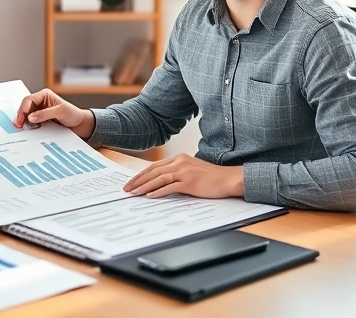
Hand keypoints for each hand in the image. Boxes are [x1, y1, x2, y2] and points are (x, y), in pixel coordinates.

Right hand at [14, 88, 95, 138]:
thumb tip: (30, 117)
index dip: (23, 109)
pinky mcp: (40, 119)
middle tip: (18, 126)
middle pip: (25, 107)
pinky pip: (31, 122)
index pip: (29, 100)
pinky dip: (28, 126)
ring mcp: (40, 111)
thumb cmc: (72, 114)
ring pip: (26, 115)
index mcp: (44, 95)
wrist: (79, 125)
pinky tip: (27, 130)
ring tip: (22, 128)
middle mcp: (40, 102)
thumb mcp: (60, 112)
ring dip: (23, 121)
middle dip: (21, 116)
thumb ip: (45, 114)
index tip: (21, 119)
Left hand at [124, 154, 244, 198]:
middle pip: (153, 171)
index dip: (141, 175)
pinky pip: (170, 187)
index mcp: (180, 158)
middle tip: (127, 189)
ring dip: (144, 186)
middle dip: (138, 181)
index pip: (155, 166)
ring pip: (159, 178)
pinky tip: (150, 196)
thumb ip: (178, 173)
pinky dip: (158, 192)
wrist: (228, 179)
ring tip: (134, 193)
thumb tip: (161, 183)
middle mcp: (180, 162)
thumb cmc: (212, 177)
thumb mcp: (192, 170)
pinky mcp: (190, 182)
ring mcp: (185, 172)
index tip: (131, 182)